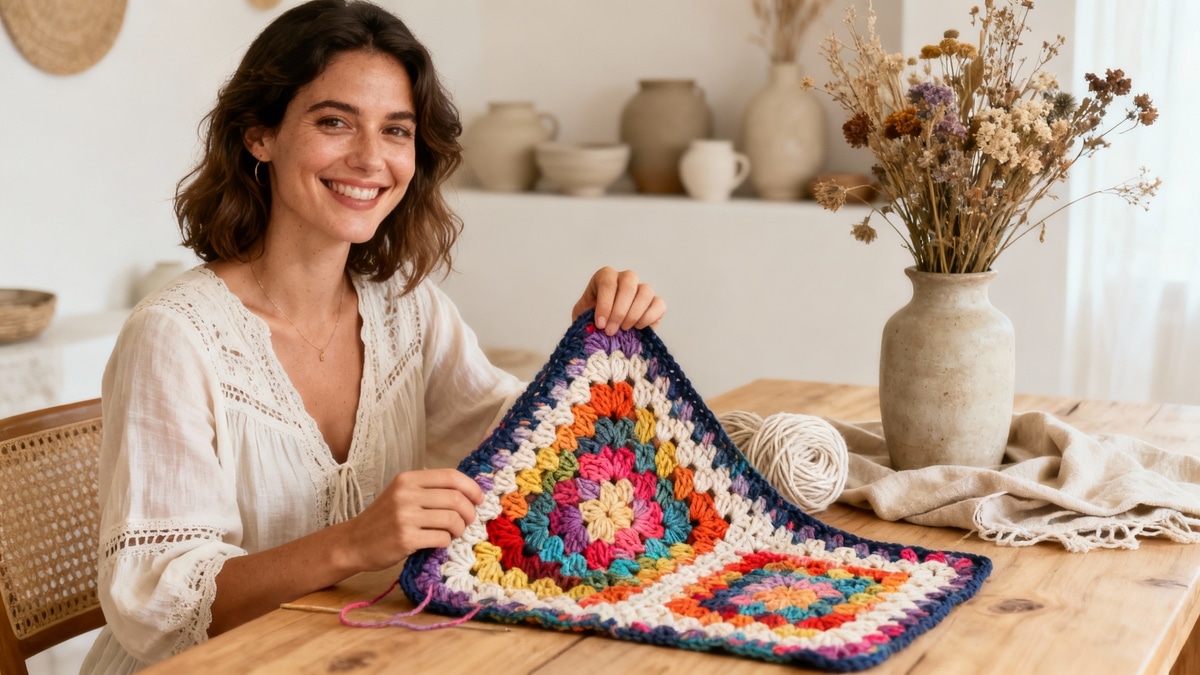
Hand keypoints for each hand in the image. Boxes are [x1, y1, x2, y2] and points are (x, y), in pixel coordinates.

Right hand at [343, 468, 483, 570]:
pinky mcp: (405, 538)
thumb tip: (469, 492)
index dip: (471, 487)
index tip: (480, 499)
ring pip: (452, 519)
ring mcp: (405, 516)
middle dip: (469, 512)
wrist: (354, 542)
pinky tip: (438, 542)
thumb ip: (429, 490)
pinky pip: (441, 538)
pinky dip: (446, 541)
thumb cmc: (383, 519)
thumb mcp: (402, 495)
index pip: (451, 476)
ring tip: (453, 533)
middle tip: (468, 522)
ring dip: (459, 529)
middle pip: (455, 498)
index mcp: (408, 479)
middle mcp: (406, 494)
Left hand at [571, 266, 666, 335]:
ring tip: (624, 329)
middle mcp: (625, 279)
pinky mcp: (656, 304)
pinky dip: (649, 317)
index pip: (608, 282)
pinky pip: (659, 304)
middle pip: (628, 284)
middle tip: (611, 330)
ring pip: (646, 291)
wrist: (606, 334)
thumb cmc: (592, 322)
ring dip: (634, 313)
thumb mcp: (582, 317)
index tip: (600, 324)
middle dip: (619, 310)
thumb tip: (591, 326)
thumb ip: (584, 317)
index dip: (605, 304)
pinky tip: (638, 328)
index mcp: (605, 277)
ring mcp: (642, 290)